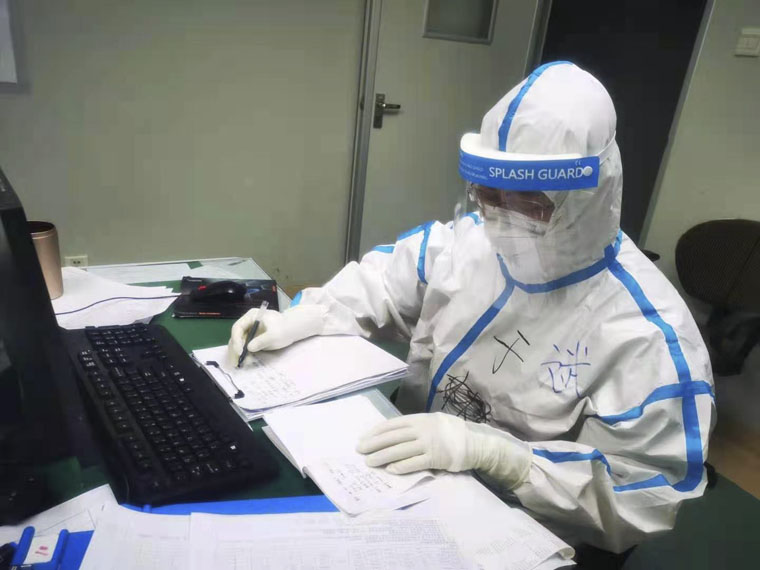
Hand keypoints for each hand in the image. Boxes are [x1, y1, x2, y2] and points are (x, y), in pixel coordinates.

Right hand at [227, 305, 325, 363]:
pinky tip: (245, 362)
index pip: (238, 328)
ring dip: (237, 354)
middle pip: (236, 336)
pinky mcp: (252, 339)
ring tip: (239, 365)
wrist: (292, 330)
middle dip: (234, 350)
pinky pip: (244, 348)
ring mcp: (249, 332)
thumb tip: (249, 348)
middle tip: (235, 362)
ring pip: (238, 343)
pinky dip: (244, 355)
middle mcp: (248, 323)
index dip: (236, 340)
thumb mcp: (274, 335)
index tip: (240, 351)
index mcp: (251, 316)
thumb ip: (262, 340)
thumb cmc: (284, 329)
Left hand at [356, 412, 531, 489]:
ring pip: (399, 450)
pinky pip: (414, 463)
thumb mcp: (432, 422)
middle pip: (392, 437)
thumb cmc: (451, 432)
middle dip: (374, 444)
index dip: (376, 432)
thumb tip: (393, 434)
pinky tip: (390, 470)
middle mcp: (422, 430)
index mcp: (420, 419)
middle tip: (360, 451)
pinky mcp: (435, 458)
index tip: (364, 438)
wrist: (475, 442)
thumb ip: (415, 427)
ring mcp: (428, 444)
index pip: (392, 425)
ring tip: (369, 462)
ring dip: (382, 456)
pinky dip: (401, 466)